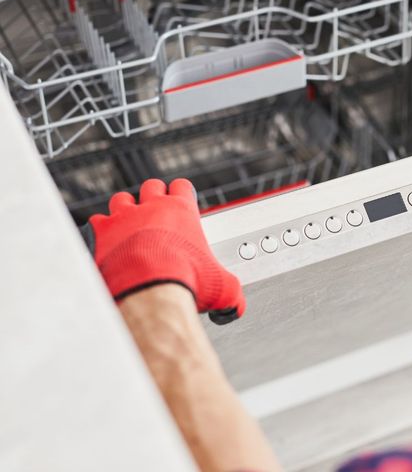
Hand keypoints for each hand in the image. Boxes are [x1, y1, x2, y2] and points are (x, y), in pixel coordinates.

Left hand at [81, 178, 244, 323]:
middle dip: (152, 197)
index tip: (181, 203)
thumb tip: (235, 304)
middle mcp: (151, 207)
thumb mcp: (220, 287)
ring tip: (128, 226)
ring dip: (125, 210)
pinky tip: (105, 244)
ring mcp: (123, 217)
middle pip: (151, 186)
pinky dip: (100, 231)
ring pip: (121, 199)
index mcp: (181, 211)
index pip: (182, 187)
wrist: (148, 293)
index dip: (182, 194)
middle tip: (154, 213)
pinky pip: (96, 222)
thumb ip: (231, 290)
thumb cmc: (184, 282)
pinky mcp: (100, 232)